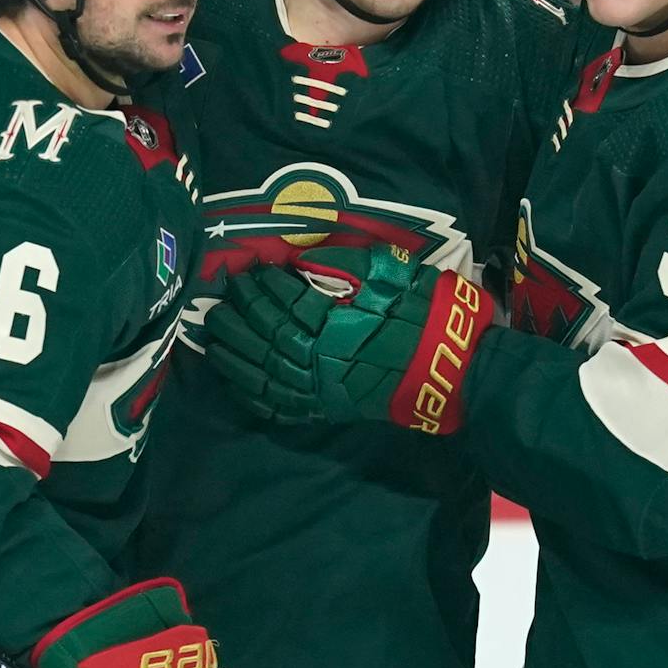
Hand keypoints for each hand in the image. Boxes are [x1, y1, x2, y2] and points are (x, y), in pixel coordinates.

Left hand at [203, 243, 495, 433]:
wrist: (452, 367)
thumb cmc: (423, 314)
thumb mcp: (390, 272)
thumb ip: (343, 261)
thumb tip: (303, 258)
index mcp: (332, 325)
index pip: (283, 303)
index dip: (262, 286)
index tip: (247, 272)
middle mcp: (317, 361)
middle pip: (264, 338)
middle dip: (240, 317)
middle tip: (220, 300)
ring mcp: (320, 390)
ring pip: (262, 374)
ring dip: (235, 354)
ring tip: (214, 336)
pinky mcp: (326, 409)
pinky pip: (278, 406)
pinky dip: (252, 394)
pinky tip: (235, 379)